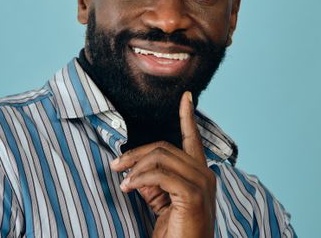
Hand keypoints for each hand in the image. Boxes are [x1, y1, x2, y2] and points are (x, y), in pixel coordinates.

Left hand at [110, 92, 215, 237]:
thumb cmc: (177, 233)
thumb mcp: (162, 203)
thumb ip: (153, 183)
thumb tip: (135, 168)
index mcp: (200, 173)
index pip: (193, 138)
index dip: (188, 116)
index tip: (185, 97)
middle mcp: (205, 174)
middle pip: (164, 147)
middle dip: (136, 153)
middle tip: (116, 165)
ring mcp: (201, 183)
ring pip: (161, 157)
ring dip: (135, 166)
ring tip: (122, 179)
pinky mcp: (193, 195)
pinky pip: (161, 175)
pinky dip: (140, 178)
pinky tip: (129, 187)